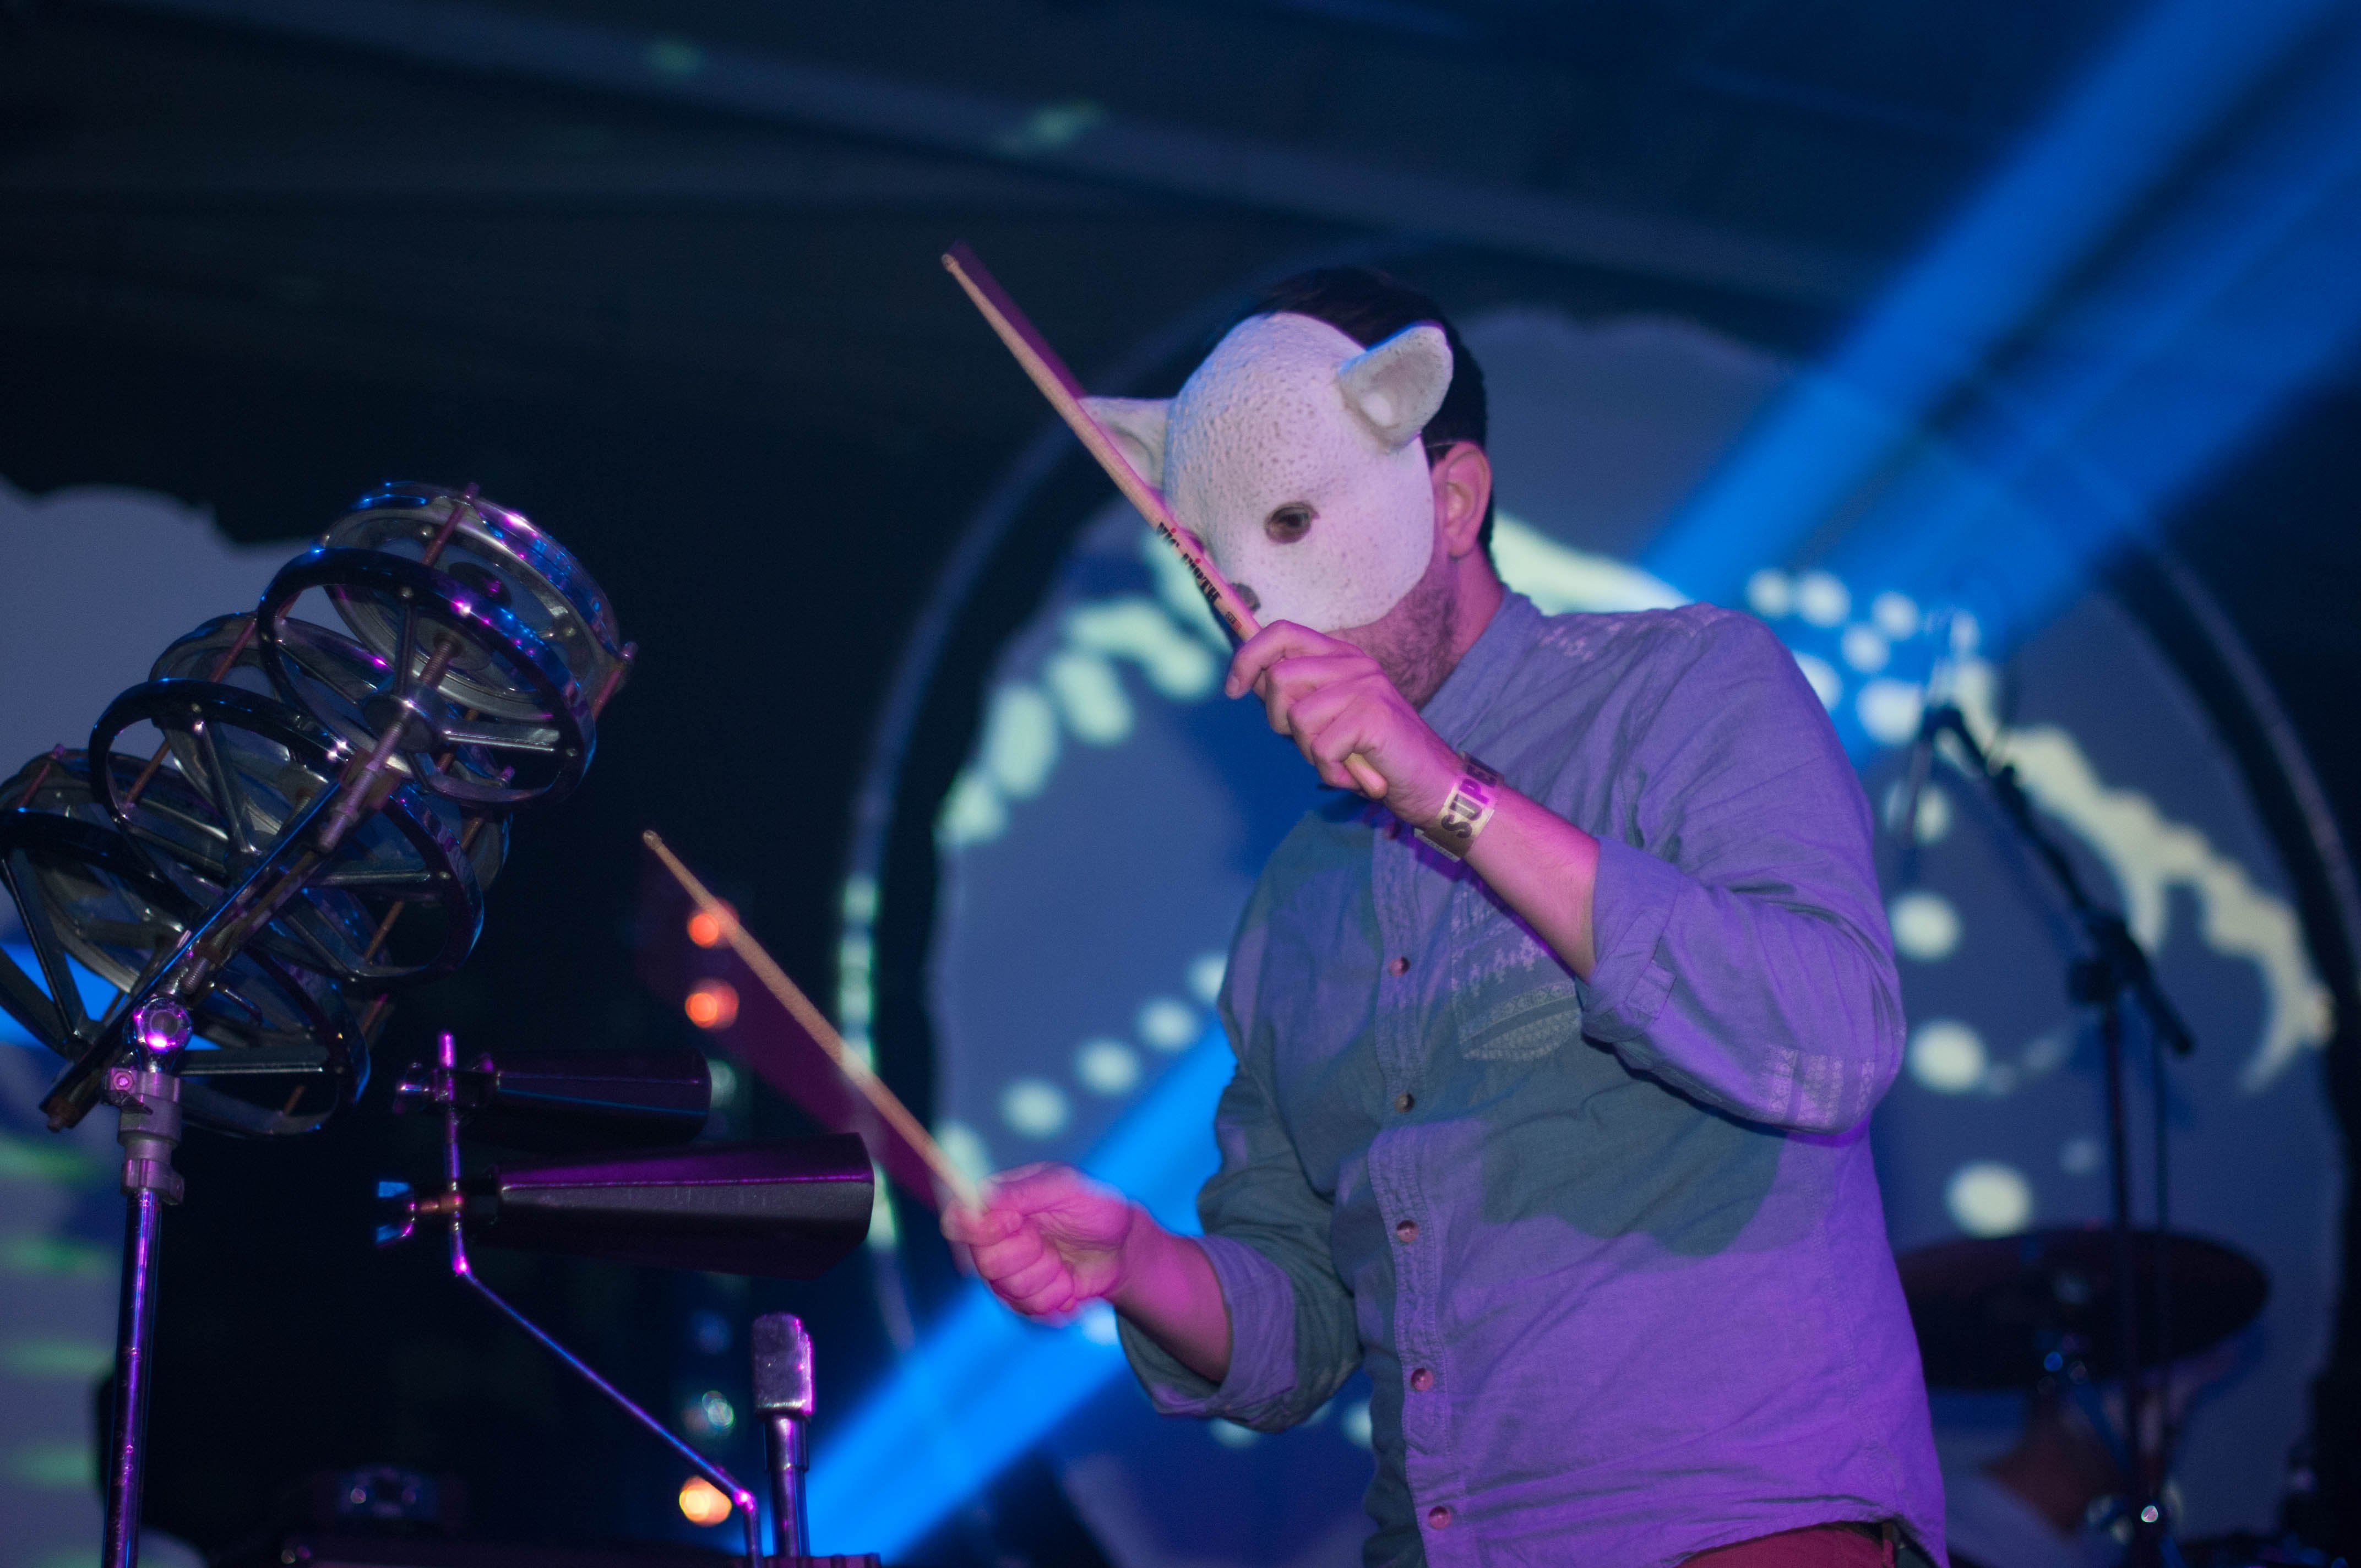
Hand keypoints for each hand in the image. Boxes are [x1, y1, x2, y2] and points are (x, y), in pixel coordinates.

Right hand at [941, 1163, 1137, 1322]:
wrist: (1122, 1251)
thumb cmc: (1097, 1209)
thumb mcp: (1068, 1188)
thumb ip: (1026, 1191)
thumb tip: (984, 1195)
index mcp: (1000, 1203)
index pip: (962, 1219)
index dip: (983, 1229)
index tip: (1016, 1224)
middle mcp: (996, 1238)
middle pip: (986, 1263)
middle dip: (1029, 1257)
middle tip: (1053, 1244)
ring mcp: (1008, 1270)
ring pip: (1008, 1290)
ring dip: (1048, 1279)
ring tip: (1065, 1264)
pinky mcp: (1022, 1297)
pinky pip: (1027, 1310)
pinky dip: (1056, 1298)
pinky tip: (1069, 1284)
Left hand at [1225, 621, 1462, 823]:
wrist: (1433, 783)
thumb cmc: (1374, 754)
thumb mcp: (1327, 717)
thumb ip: (1295, 696)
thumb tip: (1246, 679)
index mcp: (1341, 656)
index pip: (1282, 632)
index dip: (1247, 657)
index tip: (1232, 689)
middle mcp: (1354, 663)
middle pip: (1279, 677)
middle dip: (1278, 720)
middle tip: (1310, 743)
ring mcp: (1366, 686)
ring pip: (1297, 717)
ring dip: (1309, 751)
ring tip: (1338, 759)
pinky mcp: (1374, 715)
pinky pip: (1321, 748)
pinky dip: (1330, 772)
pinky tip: (1353, 774)